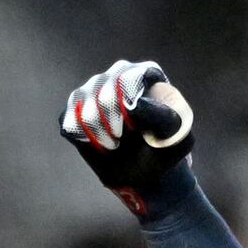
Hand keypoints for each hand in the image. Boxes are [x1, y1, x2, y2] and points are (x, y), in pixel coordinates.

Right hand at [58, 59, 197, 212]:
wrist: (144, 173)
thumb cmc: (163, 151)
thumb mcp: (177, 139)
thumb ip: (164, 118)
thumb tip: (135, 104)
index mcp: (145, 74)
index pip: (129, 78)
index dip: (127, 105)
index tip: (135, 128)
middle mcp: (116, 74)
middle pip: (103, 93)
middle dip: (113, 125)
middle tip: (125, 139)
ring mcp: (92, 88)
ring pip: (83, 108)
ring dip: (100, 135)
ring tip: (114, 143)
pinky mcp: (75, 107)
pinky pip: (70, 121)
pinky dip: (84, 139)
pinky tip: (98, 143)